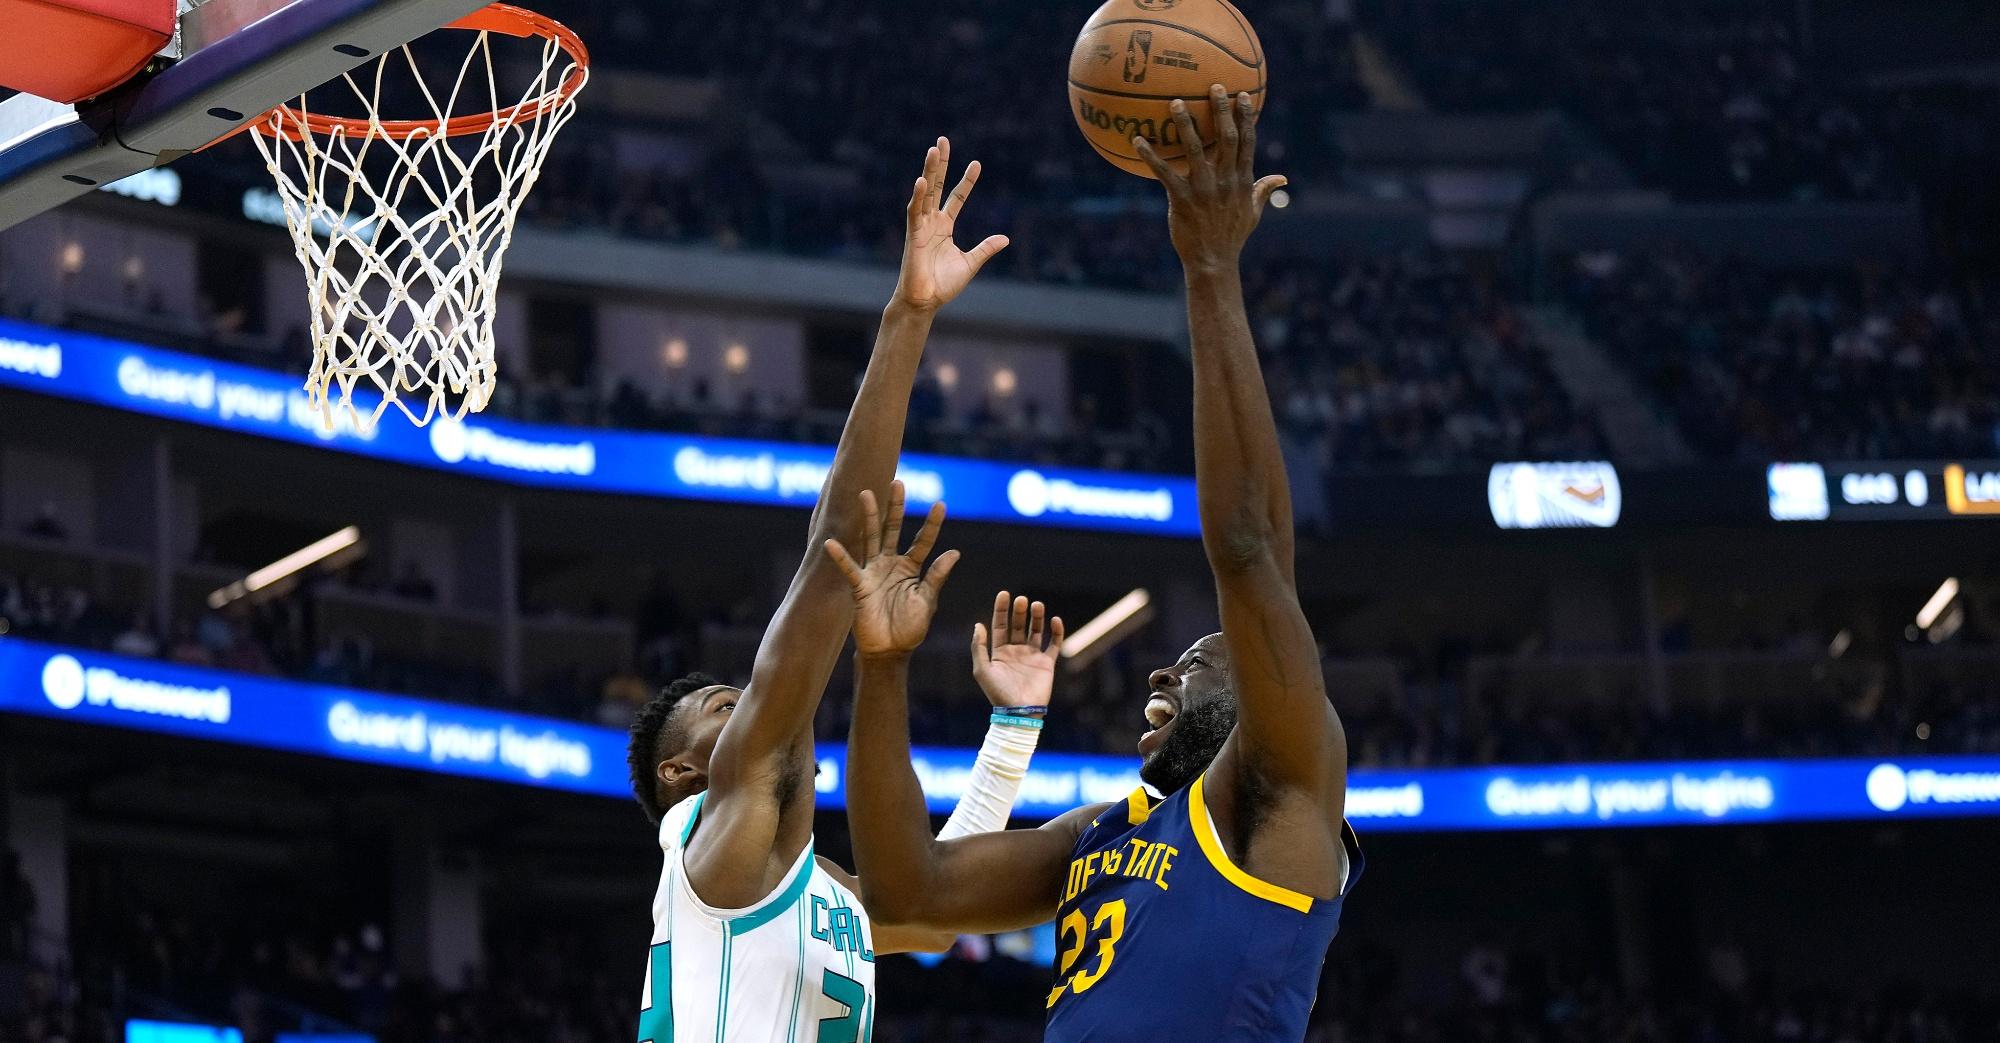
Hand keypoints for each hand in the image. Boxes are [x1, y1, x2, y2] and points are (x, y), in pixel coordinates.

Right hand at [824, 481, 961, 657]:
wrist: (889, 651)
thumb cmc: (910, 628)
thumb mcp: (927, 600)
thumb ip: (937, 576)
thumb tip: (955, 553)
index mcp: (912, 568)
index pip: (923, 540)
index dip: (932, 524)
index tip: (941, 504)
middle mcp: (892, 564)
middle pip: (894, 529)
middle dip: (896, 507)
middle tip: (898, 483)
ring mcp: (874, 572)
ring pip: (871, 539)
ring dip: (869, 517)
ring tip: (866, 494)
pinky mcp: (860, 586)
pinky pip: (850, 569)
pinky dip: (840, 557)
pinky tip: (831, 543)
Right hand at [892, 137, 1010, 312]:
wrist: (926, 301)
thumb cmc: (943, 285)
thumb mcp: (970, 263)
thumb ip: (985, 249)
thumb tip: (1005, 239)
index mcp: (944, 227)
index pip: (956, 198)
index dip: (966, 181)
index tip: (976, 164)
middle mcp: (932, 222)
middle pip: (937, 186)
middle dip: (940, 164)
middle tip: (942, 141)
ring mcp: (921, 226)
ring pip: (925, 192)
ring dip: (929, 171)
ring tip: (933, 150)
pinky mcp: (913, 234)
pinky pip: (914, 211)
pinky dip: (918, 196)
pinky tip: (922, 181)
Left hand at [972, 591, 1064, 709]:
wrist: (1018, 712)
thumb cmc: (998, 693)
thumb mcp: (982, 670)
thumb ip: (979, 647)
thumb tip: (978, 624)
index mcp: (1000, 652)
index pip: (1000, 625)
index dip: (1001, 609)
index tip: (1004, 594)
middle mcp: (1016, 651)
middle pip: (1019, 625)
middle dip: (1020, 611)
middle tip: (1021, 599)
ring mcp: (1032, 656)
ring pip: (1036, 631)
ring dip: (1037, 617)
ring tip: (1037, 605)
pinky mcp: (1047, 663)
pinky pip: (1054, 644)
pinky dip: (1056, 632)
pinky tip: (1055, 620)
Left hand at [1133, 86, 1286, 276]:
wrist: (1214, 261)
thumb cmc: (1232, 236)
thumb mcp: (1253, 213)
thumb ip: (1264, 190)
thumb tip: (1282, 178)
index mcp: (1242, 180)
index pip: (1247, 142)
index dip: (1245, 117)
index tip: (1243, 94)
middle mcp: (1225, 180)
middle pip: (1226, 138)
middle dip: (1221, 110)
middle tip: (1214, 86)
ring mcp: (1204, 189)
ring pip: (1195, 150)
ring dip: (1185, 124)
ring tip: (1175, 102)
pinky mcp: (1182, 199)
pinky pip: (1165, 173)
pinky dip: (1151, 156)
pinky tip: (1138, 140)